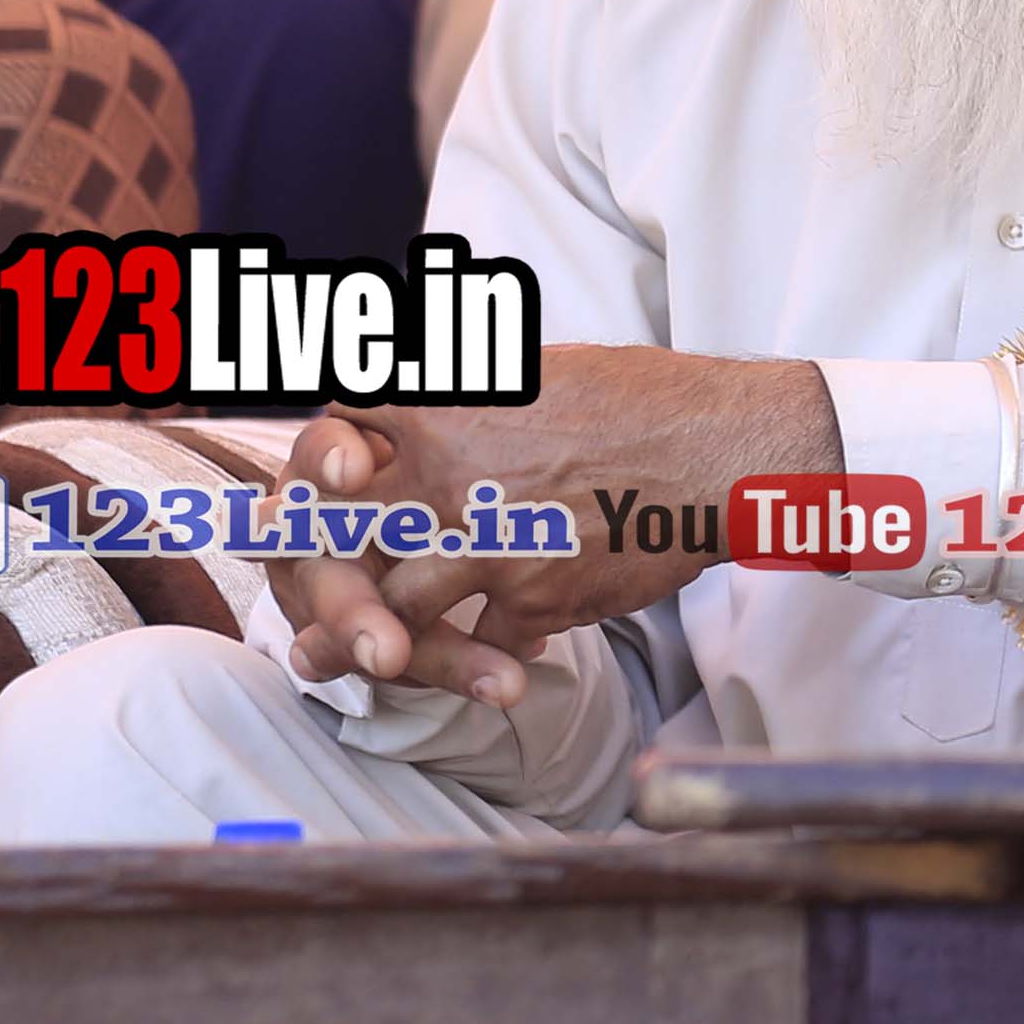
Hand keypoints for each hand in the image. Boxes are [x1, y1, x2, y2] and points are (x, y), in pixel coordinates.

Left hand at [271, 347, 842, 701]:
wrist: (724, 453)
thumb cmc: (646, 398)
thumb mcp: (540, 368)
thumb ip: (469, 393)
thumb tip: (422, 405)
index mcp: (444, 411)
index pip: (337, 430)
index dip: (317, 459)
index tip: (317, 478)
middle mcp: (448, 483)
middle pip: (338, 534)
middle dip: (313, 562)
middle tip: (299, 582)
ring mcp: (486, 549)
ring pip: (393, 606)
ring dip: (377, 630)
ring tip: (366, 648)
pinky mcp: (533, 600)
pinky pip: (479, 639)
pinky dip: (480, 651)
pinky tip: (490, 654)